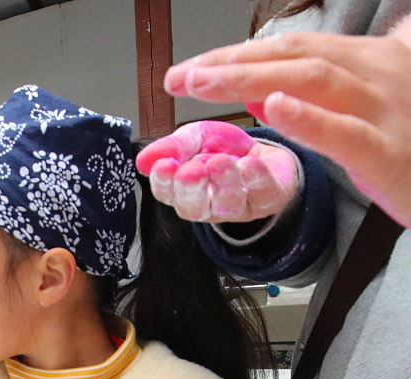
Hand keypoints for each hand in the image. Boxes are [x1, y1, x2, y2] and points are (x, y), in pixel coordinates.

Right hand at [137, 120, 299, 222]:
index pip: (167, 194)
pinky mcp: (268, 199)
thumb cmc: (223, 150)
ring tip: (220, 162)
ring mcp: (239, 206)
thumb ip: (171, 148)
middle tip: (190, 171)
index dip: (163, 183)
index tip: (163, 165)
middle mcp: (209, 205)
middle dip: (190, 190)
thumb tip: (142, 161)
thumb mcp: (193, 139)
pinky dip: (255, 178)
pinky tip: (249, 163)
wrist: (264, 151)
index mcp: (185, 191)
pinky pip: (262, 193)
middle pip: (193, 208)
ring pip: (228, 203)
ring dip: (223, 182)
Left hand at [163, 32, 410, 244]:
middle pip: (290, 57)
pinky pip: (343, 130)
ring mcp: (382, 111)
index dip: (235, 56)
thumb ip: (322, 100)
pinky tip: (272, 108)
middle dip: (229, 64)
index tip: (191, 69)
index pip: (290, 48)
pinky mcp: (390, 153)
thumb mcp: (376, 106)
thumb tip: (268, 96)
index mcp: (367, 60)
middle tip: (180, 77)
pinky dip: (306, 116)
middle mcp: (373, 74)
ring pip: (309, 80)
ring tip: (204, 84)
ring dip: (249, 79)